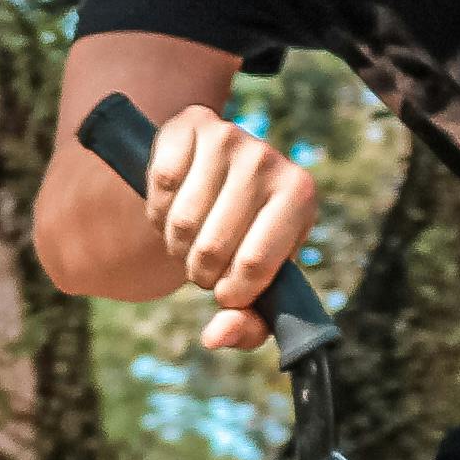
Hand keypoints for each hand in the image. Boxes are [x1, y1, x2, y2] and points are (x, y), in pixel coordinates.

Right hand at [143, 106, 317, 353]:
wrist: (222, 182)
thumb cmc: (246, 244)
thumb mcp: (257, 288)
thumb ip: (247, 325)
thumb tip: (214, 336)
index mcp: (300, 196)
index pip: (253, 265)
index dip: (229, 292)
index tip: (226, 292)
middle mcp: (268, 158)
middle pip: (213, 246)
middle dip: (200, 272)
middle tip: (204, 266)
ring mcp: (229, 135)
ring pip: (182, 221)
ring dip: (176, 245)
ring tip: (189, 240)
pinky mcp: (190, 123)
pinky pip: (160, 184)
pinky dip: (158, 210)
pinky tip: (173, 208)